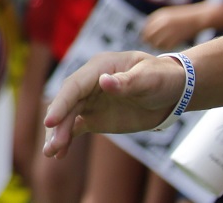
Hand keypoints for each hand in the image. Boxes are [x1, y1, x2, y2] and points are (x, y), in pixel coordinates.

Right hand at [43, 51, 186, 157]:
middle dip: (58, 124)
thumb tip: (104, 82)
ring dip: (58, 134)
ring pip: (68, 117)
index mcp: (98, 68)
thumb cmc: (161, 77)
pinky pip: (76, 127)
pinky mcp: (95, 117)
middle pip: (67, 103)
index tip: (51, 122)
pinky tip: (59, 154)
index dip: (61, 103)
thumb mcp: (149, 77)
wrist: (172, 92)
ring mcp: (90, 101)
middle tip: (51, 146)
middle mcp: (89, 84)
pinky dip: (67, 139)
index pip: (74, 86)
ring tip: (51, 153)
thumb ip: (128, 81)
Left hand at [141, 3, 205, 49]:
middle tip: (152, 46)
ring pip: (156, 44)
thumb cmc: (184, 16)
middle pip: (149, 37)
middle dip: (149, 42)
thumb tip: (148, 33)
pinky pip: (166, 47)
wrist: (199, 17)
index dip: (146, 35)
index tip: (148, 40)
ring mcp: (169, 31)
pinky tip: (168, 48)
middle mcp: (162, 23)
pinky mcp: (177, 38)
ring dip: (157, 47)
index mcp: (158, 16)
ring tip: (161, 47)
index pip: (145, 29)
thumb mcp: (168, 15)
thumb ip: (157, 22)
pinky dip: (166, 49)